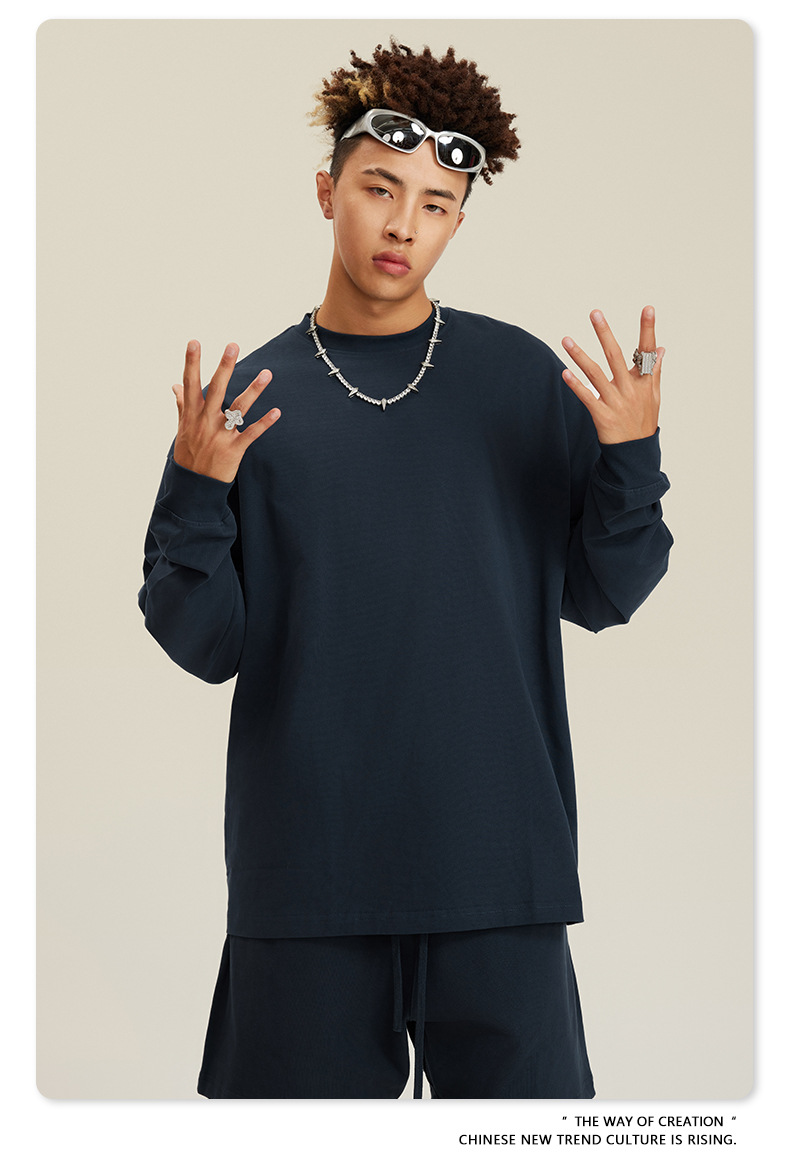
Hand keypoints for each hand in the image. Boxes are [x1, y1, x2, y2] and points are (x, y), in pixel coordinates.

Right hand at [172, 340, 279, 481]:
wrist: (194, 486)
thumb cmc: (188, 454)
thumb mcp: (182, 429)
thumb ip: (182, 405)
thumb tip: (175, 386)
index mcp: (192, 414)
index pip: (190, 383)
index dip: (191, 363)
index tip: (194, 342)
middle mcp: (205, 421)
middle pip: (216, 389)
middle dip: (224, 367)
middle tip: (233, 346)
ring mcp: (220, 435)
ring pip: (238, 408)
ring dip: (254, 391)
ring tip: (266, 373)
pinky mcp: (234, 449)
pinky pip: (251, 433)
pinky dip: (264, 423)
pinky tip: (277, 412)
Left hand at [560, 306, 664, 443]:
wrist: (635, 454)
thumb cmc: (644, 422)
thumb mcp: (654, 397)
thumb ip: (654, 371)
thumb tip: (660, 349)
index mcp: (645, 382)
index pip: (647, 351)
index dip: (648, 330)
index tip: (648, 308)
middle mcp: (630, 389)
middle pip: (616, 356)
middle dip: (605, 333)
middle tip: (595, 313)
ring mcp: (615, 402)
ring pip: (595, 374)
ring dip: (579, 355)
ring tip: (565, 339)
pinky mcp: (602, 415)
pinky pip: (586, 397)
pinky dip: (575, 385)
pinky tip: (564, 372)